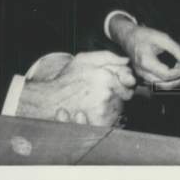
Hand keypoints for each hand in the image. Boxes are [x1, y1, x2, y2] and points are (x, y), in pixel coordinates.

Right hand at [17, 50, 134, 126]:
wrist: (50, 100)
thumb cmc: (67, 78)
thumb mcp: (84, 58)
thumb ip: (108, 56)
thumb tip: (126, 61)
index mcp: (106, 76)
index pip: (129, 80)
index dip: (124, 81)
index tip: (117, 82)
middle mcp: (107, 93)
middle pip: (126, 95)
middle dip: (119, 93)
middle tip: (102, 92)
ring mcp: (102, 109)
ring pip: (119, 107)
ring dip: (113, 105)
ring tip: (96, 101)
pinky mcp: (98, 122)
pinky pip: (112, 119)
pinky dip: (107, 116)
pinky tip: (95, 111)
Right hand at [111, 17, 179, 89]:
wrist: (128, 37)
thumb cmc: (144, 35)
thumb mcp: (162, 38)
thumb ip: (176, 49)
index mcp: (146, 62)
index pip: (166, 75)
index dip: (179, 72)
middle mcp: (142, 72)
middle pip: (164, 85)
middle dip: (178, 80)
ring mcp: (141, 76)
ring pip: (160, 87)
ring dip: (173, 82)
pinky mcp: (143, 77)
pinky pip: (157, 84)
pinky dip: (167, 81)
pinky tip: (174, 72)